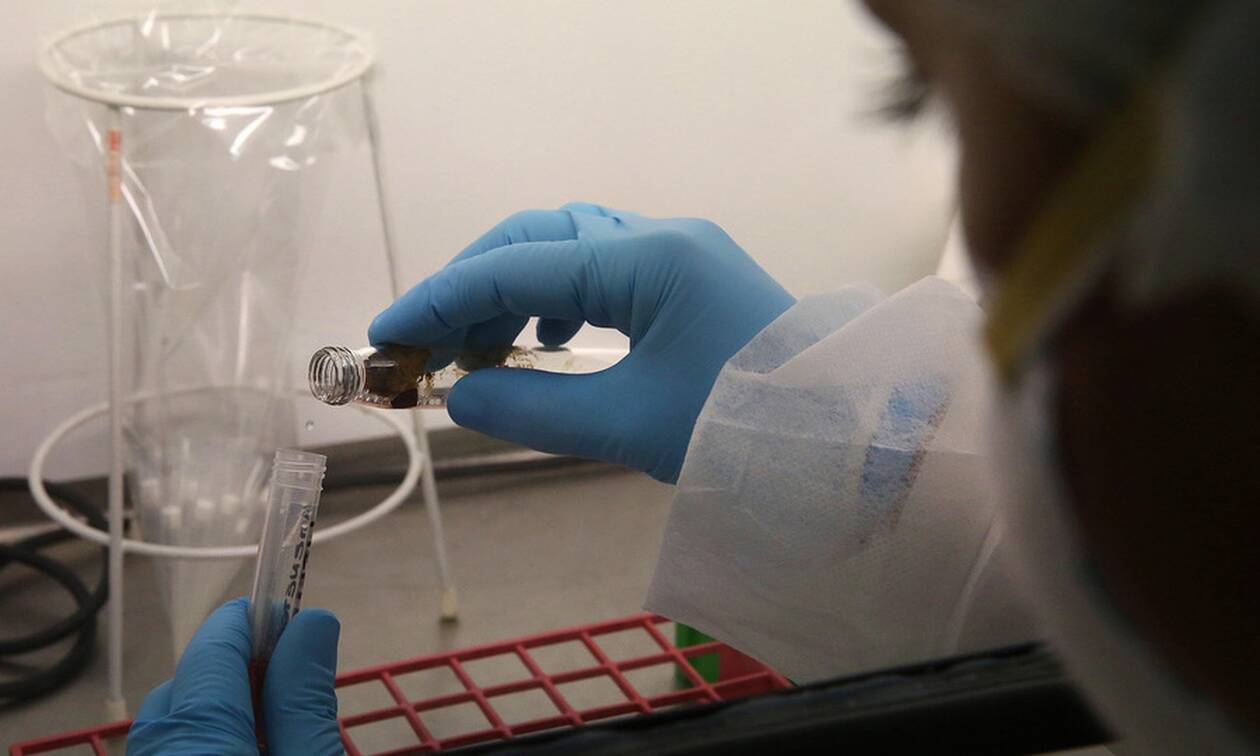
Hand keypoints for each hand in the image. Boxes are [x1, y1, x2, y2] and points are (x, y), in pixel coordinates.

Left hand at [128, 598, 341, 755]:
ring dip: (213, 714)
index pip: (211, 653)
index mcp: (196, 741)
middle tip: (289, 690)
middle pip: (181, 690)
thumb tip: (312, 622)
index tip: (287, 616)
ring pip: (167, 727)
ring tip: (269, 732)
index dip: (248, 622)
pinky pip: (163, 753)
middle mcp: (154, 754)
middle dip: (232, 675)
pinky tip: (238, 753)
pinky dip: (196, 744)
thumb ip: (305, 701)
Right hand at [370, 202, 793, 481]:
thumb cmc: (748, 433)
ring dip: (516, 290)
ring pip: (572, 249)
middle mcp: (665, 238)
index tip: (388, 332)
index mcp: (651, 260)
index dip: (441, 298)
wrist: (851, 442)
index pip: (517, 265)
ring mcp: (683, 254)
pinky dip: (561, 299)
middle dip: (475, 285)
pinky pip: (606, 268)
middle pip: (540, 237)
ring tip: (485, 350)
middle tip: (433, 346)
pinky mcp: (693, 278)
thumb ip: (533, 409)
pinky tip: (549, 341)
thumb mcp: (630, 427)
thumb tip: (460, 399)